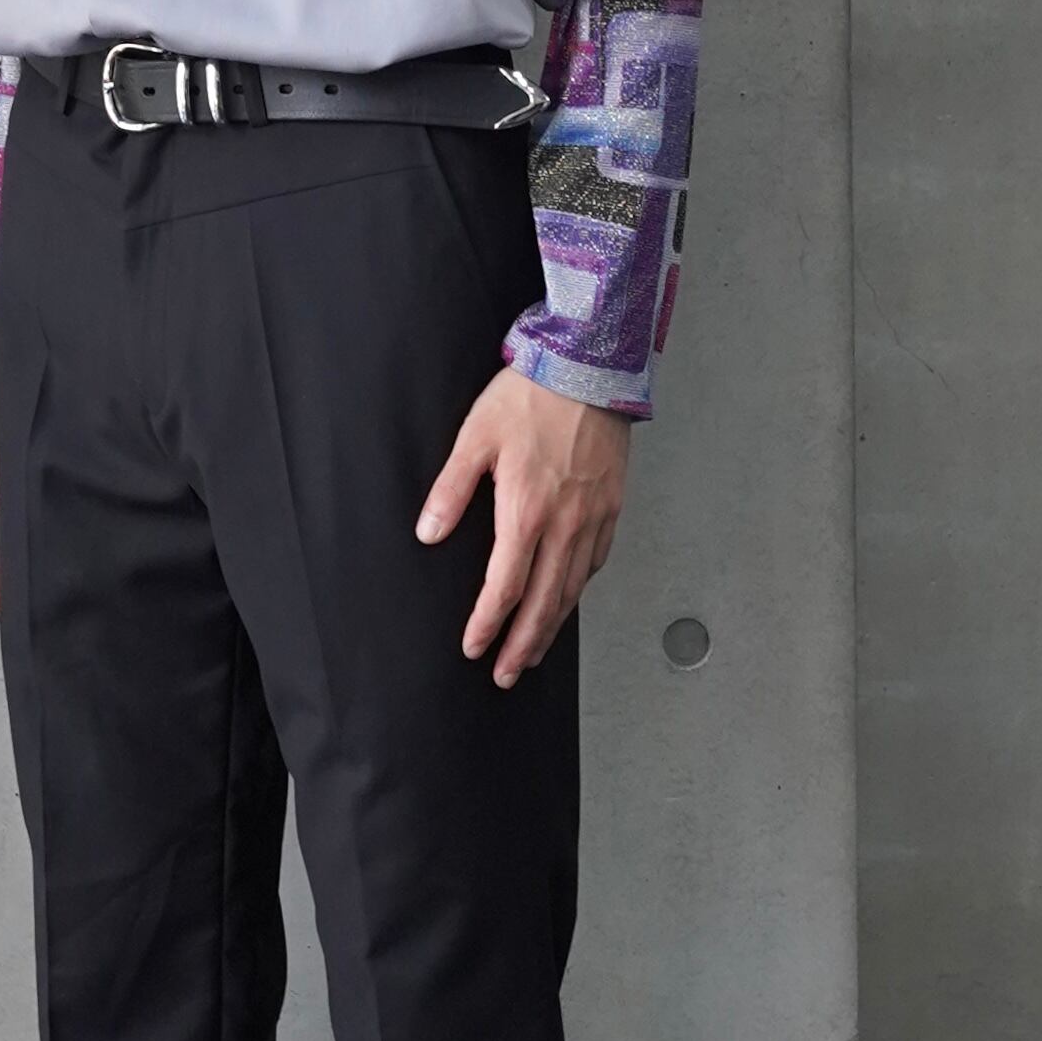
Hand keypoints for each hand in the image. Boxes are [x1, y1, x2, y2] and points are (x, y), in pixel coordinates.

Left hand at [416, 366, 631, 686]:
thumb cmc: (533, 396)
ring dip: (552, 627)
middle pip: (543, 603)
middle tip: (507, 674)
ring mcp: (594, 517)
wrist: (591, 366)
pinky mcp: (612, 505)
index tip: (474, 647)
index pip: (504, 587)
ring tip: (535, 652)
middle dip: (523, 645)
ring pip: (573, 589)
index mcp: (526, 512)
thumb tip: (429, 532)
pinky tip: (568, 598)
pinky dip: (579, 589)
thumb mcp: (476, 437)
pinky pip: (597, 560)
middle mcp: (565, 523)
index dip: (488, 624)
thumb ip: (451, 490)